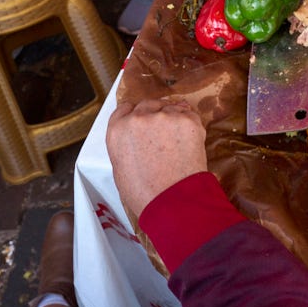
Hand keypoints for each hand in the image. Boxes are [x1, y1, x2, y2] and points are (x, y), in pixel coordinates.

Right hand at [106, 99, 208, 217]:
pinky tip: (188, 142)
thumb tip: (135, 141)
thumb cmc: (145, 193)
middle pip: (147, 105)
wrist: (172, 201)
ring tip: (177, 142)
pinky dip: (189, 125)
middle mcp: (138, 118)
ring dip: (173, 120)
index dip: (134, 114)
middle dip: (154, 116)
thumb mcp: (120, 168)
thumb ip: (124, 145)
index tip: (142, 120)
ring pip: (169, 108)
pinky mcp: (186, 121)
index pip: (124, 109)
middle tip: (162, 134)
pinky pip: (189, 115)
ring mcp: (163, 117)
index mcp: (117, 130)